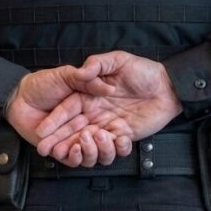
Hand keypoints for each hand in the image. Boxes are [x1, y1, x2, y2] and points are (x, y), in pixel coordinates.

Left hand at [3, 66, 128, 166]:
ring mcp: (73, 138)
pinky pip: (73, 159)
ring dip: (90, 151)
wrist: (18, 96)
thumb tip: (108, 88)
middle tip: (100, 135)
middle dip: (106, 143)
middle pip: (103, 141)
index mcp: (91, 107)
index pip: (109, 121)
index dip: (116, 129)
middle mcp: (85, 124)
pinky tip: (72, 149)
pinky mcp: (61, 150)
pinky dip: (75, 157)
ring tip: (82, 142)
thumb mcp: (66, 75)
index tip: (120, 130)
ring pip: (91, 153)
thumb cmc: (41, 83)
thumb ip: (85, 79)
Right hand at [34, 51, 183, 161]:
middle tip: (48, 150)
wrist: (168, 85)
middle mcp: (96, 112)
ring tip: (88, 140)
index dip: (54, 122)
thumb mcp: (119, 60)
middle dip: (59, 142)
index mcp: (89, 96)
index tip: (41, 132)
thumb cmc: (144, 71)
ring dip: (86, 147)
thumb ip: (98, 63)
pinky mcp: (124, 135)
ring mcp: (109, 125)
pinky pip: (114, 148)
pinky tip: (114, 140)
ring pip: (91, 144)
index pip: (67, 111)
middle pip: (73, 131)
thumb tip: (82, 70)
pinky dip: (112, 148)